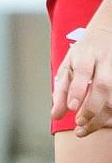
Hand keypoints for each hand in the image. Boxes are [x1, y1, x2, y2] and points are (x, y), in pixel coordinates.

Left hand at [52, 12, 111, 134]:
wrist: (107, 33)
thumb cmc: (85, 52)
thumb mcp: (68, 65)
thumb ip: (61, 90)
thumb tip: (55, 115)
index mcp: (86, 54)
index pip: (83, 71)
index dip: (78, 90)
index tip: (72, 107)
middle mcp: (105, 61)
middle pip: (102, 86)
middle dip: (91, 108)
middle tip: (79, 123)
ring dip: (103, 116)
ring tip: (87, 128)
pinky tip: (103, 122)